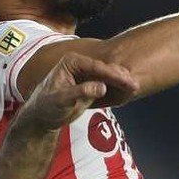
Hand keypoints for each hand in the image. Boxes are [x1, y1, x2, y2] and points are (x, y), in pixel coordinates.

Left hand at [15, 53, 138, 134]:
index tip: (125, 80)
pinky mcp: (91, 84)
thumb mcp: (62, 100)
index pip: (96, 66)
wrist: (43, 117)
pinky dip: (116, 87)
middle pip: (104, 69)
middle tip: (135, 85)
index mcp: (71, 62)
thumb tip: (102, 87)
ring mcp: (86, 74)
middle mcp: (80, 64)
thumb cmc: (47, 106)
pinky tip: (127, 91)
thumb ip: (81, 92)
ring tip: (134, 87)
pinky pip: (107, 84)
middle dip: (120, 76)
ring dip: (120, 82)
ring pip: (107, 76)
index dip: (112, 74)